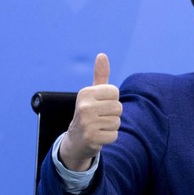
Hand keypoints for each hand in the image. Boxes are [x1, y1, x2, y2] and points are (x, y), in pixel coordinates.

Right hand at [58, 53, 121, 170]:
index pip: (115, 92)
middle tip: (99, 118)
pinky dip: (109, 137)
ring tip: (98, 126)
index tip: (100, 105)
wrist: (75, 140)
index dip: (111, 100)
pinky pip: (114, 135)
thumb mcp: (93, 93)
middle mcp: (84, 107)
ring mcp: (87, 123)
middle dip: (112, 114)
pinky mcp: (91, 138)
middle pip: (118, 107)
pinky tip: (98, 136)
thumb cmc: (88, 112)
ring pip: (116, 122)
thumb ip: (100, 75)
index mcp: (85, 93)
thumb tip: (102, 55)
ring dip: (111, 126)